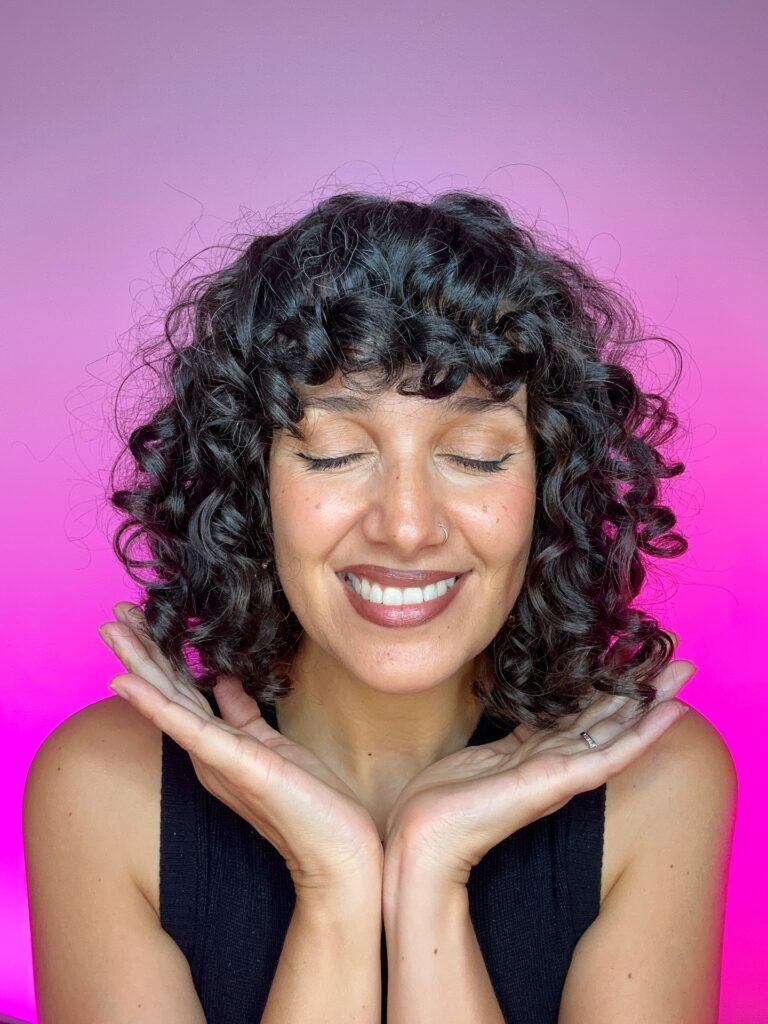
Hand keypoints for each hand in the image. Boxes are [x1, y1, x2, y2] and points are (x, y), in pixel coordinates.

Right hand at [98, 602, 382, 898]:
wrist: (337, 851)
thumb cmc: (310, 801)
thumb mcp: (271, 744)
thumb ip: (243, 713)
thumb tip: (225, 680)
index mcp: (217, 744)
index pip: (182, 690)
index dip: (160, 654)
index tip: (139, 618)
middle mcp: (207, 752)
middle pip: (167, 691)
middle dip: (139, 650)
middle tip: (111, 614)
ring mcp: (216, 758)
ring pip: (169, 701)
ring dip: (137, 663)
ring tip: (110, 629)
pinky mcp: (234, 763)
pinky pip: (188, 727)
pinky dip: (155, 704)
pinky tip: (127, 683)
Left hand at [382, 639, 694, 888]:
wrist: (423, 837)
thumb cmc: (442, 799)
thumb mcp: (481, 756)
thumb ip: (509, 739)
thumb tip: (524, 715)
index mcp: (538, 754)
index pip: (583, 714)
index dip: (610, 687)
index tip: (631, 659)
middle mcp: (556, 763)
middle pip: (608, 719)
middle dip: (642, 689)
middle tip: (678, 661)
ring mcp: (560, 774)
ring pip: (618, 731)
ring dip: (654, 702)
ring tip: (684, 674)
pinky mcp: (558, 783)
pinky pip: (611, 753)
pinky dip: (643, 732)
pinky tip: (669, 712)